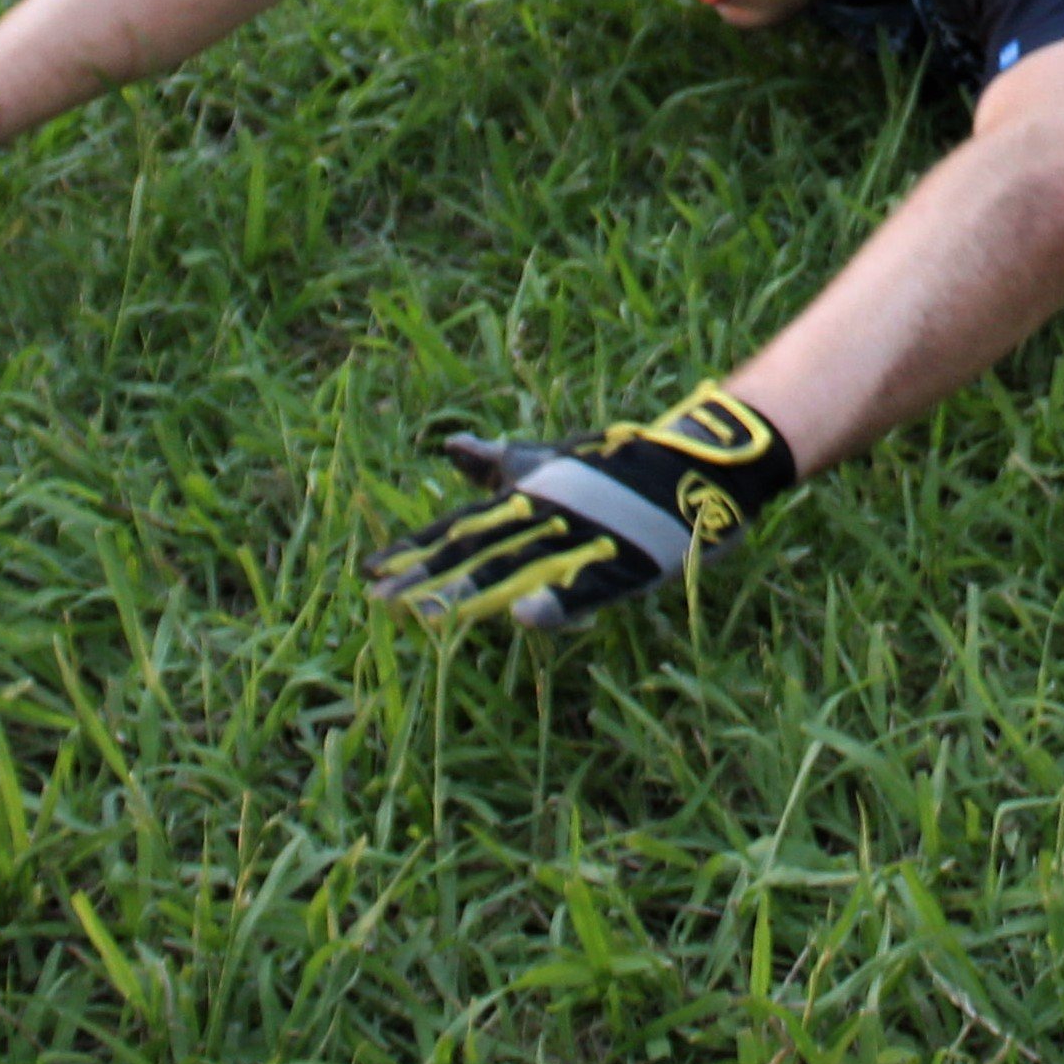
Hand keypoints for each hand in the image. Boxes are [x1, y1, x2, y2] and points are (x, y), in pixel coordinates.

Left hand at [362, 386, 797, 630]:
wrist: (696, 465)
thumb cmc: (618, 466)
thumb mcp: (552, 461)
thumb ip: (499, 464)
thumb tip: (450, 446)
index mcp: (526, 497)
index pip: (458, 529)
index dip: (414, 551)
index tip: (368, 573)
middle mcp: (544, 515)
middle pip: (476, 553)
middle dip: (426, 578)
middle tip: (378, 602)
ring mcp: (583, 538)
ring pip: (518, 570)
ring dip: (471, 594)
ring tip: (427, 616)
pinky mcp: (623, 562)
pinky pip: (584, 587)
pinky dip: (555, 602)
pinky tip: (523, 618)